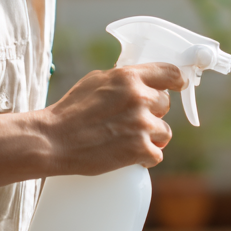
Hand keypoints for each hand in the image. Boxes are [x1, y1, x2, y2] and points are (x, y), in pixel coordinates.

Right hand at [41, 63, 186, 174]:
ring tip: (128, 140)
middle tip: (131, 121)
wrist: (53, 140)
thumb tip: (140, 80)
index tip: (178, 86)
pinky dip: (146, 158)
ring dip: (151, 137)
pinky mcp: (140, 150)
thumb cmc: (70, 110)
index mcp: (129, 77)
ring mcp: (142, 124)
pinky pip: (157, 154)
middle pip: (165, 105)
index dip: (176, 81)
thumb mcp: (95, 81)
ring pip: (164, 132)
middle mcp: (140, 98)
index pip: (170, 73)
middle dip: (152, 113)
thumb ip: (122, 79)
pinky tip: (132, 157)